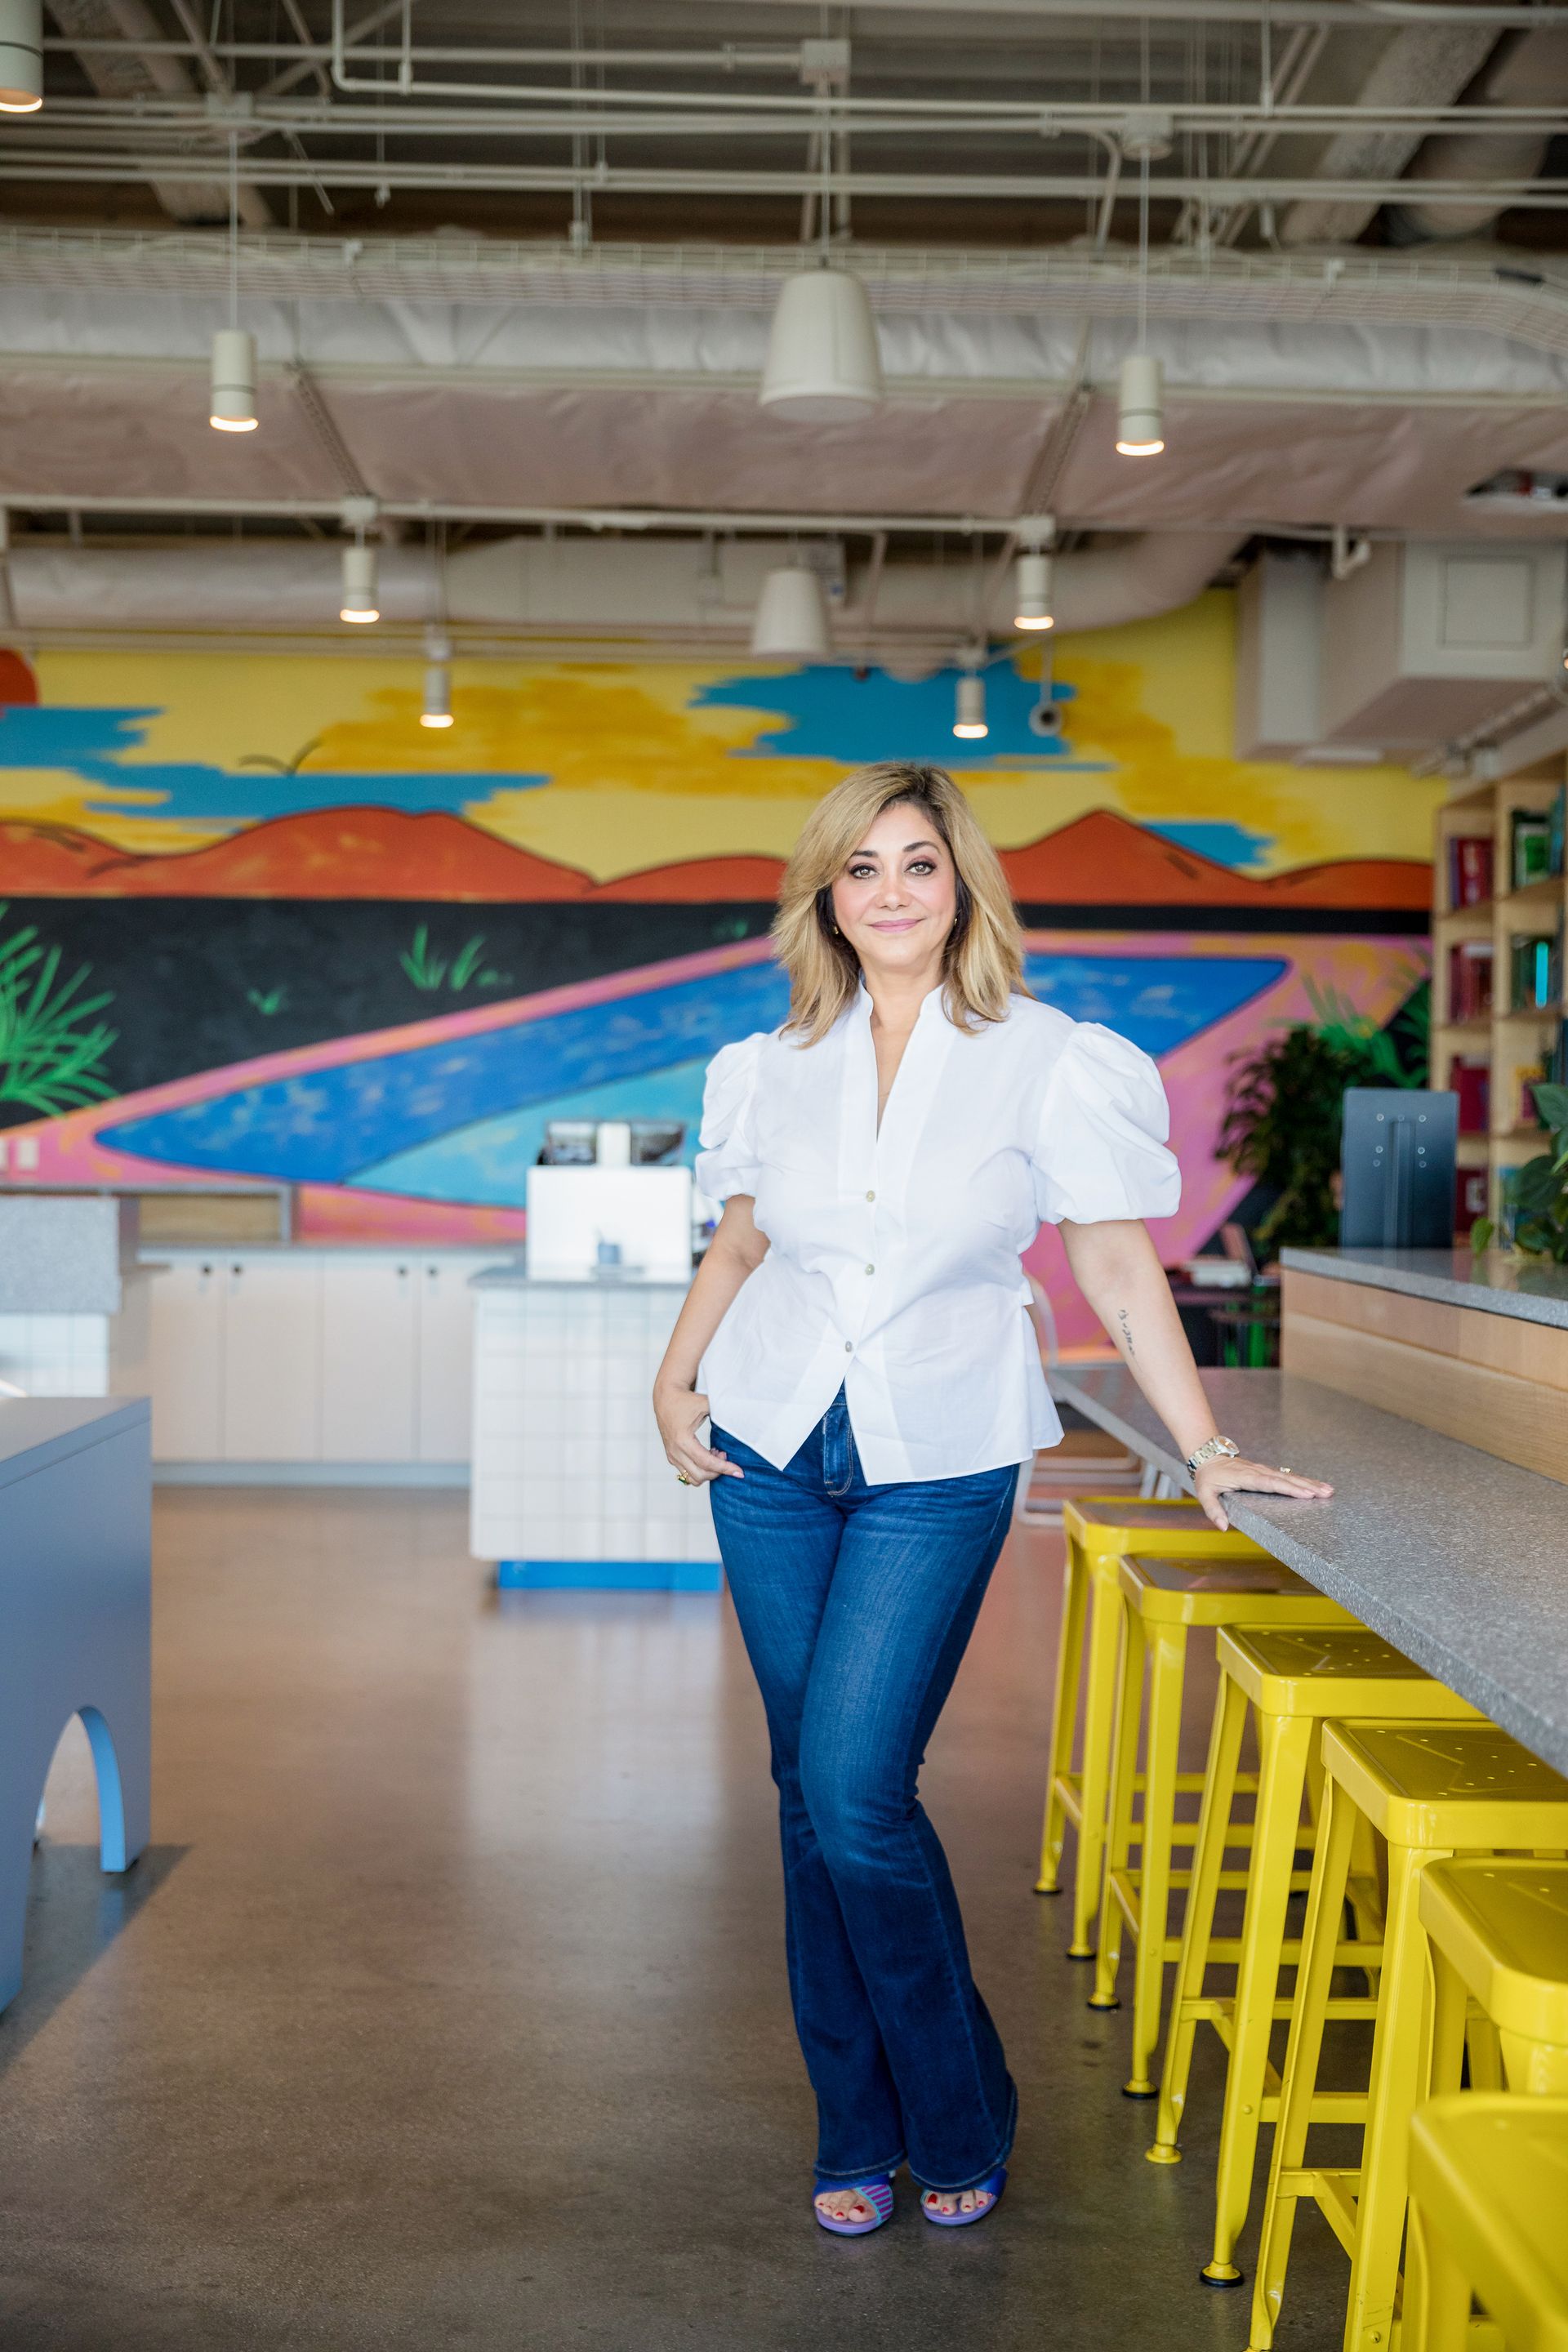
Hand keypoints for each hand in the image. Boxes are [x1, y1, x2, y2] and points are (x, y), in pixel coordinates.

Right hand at [652, 1380, 742, 1486]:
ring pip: (692, 1478)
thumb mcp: (706, 1404)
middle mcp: (675, 1451)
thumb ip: (723, 1412)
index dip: (725, 1468)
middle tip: (726, 1455)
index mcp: (683, 1440)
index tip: (739, 1471)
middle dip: (718, 1471)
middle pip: (700, 1475)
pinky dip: (700, 1470)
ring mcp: (672, 1455)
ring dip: (708, 1472)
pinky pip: (687, 1474)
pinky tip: (707, 1455)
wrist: (666, 1398)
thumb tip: (743, 1418)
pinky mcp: (671, 1456)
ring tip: (717, 1455)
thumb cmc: (686, 1400)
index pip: (707, 1463)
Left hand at [1193, 1456, 1332, 1531]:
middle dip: (1307, 1486)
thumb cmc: (1208, 1478)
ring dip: (1309, 1483)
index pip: (1271, 1483)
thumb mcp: (1205, 1494)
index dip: (1289, 1488)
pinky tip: (1316, 1486)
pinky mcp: (1267, 1472)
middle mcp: (1259, 1472)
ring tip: (1328, 1490)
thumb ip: (1213, 1510)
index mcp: (1246, 1478)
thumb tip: (1223, 1527)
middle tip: (1327, 1493)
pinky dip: (1302, 1481)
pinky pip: (1286, 1477)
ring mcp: (1264, 1470)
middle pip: (1286, 1479)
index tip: (1307, 1494)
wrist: (1209, 1457)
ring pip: (1289, 1476)